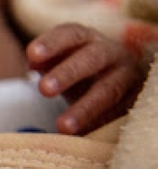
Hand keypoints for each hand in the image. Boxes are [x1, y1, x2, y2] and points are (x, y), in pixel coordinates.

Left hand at [27, 23, 146, 133]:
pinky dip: (101, 123)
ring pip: (108, 90)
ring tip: (62, 127)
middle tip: (44, 90)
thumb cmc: (77, 69)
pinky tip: (83, 134)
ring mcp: (126, 75)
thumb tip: (33, 62)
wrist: (116, 80)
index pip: (70, 34)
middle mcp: (109, 52)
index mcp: (86, 39)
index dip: (52, 43)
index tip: (31, 54)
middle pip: (90, 58)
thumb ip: (45, 61)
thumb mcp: (60, 61)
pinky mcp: (136, 98)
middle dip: (67, 73)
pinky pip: (120, 111)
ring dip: (85, 109)